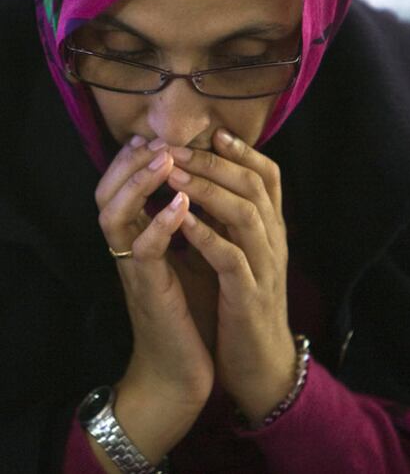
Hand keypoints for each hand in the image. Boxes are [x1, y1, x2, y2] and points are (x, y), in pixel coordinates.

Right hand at [95, 137, 213, 464]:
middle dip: (130, 163)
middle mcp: (128, 250)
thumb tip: (206, 188)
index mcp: (138, 240)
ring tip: (164, 160)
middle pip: (107, 193)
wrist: (182, 369)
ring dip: (139, 184)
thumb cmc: (188, 310)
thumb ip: (188, 225)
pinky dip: (160, 225)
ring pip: (115, 216)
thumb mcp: (188, 258)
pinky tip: (180, 205)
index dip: (135, 160)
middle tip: (153, 140)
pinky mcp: (148, 290)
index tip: (157, 136)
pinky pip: (144, 251)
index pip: (121, 188)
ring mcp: (134, 270)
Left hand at [169, 129, 295, 423]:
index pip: (268, 177)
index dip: (243, 151)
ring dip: (209, 191)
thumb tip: (205, 185)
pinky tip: (181, 220)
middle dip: (215, 163)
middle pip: (254, 186)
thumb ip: (230, 222)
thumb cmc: (242, 302)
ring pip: (245, 214)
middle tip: (178, 147)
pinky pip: (230, 258)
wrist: (260, 361)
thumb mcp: (242, 254)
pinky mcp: (249, 296)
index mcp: (271, 230)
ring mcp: (265, 267)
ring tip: (174, 174)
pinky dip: (206, 235)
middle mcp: (274, 242)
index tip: (212, 133)